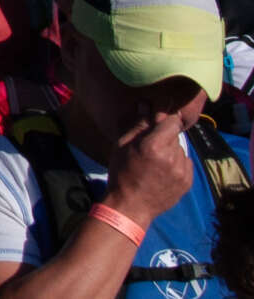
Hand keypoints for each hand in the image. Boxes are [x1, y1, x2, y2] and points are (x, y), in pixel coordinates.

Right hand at [104, 101, 203, 224]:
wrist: (131, 206)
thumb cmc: (122, 172)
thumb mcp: (122, 146)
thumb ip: (137, 125)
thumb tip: (146, 105)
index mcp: (153, 145)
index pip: (171, 120)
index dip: (166, 117)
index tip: (160, 117)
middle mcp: (172, 156)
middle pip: (175, 134)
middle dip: (165, 134)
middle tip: (152, 143)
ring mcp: (182, 170)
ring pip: (180, 149)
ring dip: (171, 149)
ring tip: (156, 160)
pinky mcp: (188, 181)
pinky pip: (186, 162)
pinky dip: (177, 162)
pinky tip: (164, 169)